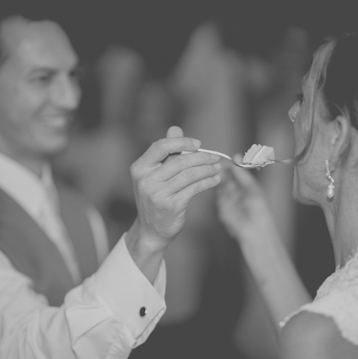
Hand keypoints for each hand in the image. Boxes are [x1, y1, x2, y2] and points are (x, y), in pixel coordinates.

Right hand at [126, 126, 220, 278]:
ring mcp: (158, 194)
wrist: (152, 229)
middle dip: (201, 157)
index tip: (197, 144)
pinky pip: (194, 189)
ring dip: (207, 169)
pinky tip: (215, 180)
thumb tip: (175, 129)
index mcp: (140, 168)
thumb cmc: (156, 197)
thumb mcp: (155, 174)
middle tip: (214, 157)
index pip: (161, 147)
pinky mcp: (172, 206)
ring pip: (189, 174)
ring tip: (217, 168)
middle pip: (179, 161)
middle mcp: (146, 180)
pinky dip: (207, 182)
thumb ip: (166, 152)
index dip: (181, 142)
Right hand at [216, 155, 276, 243]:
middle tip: (215, 163)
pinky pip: (216, 193)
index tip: (223, 158)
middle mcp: (236, 191)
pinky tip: (213, 179)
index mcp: (246, 186)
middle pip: (226, 176)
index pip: (236, 171)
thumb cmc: (260, 211)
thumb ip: (242, 174)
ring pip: (220, 183)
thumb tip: (236, 156)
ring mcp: (228, 198)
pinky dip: (214, 186)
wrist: (255, 232)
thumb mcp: (252, 188)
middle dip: (221, 169)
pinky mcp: (221, 206)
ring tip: (214, 169)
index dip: (230, 164)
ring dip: (217, 176)